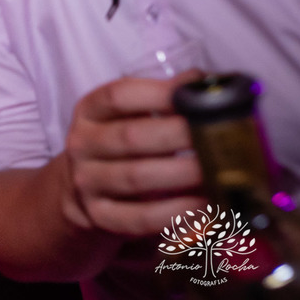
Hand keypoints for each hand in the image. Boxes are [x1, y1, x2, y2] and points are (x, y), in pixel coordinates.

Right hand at [61, 74, 203, 237]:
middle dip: (178, 136)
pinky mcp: (99, 216)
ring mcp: (86, 181)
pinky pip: (137, 217)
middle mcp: (82, 144)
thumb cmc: (119, 144)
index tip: (195, 95)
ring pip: (135, 177)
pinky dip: (173, 214)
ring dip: (180, 175)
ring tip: (217, 173)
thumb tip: (202, 81)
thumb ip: (161, 98)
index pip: (118, 96)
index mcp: (89, 111)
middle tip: (218, 137)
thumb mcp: (127, 115)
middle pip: (130, 137)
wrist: (81, 187)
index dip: (157, 94)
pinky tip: (203, 208)